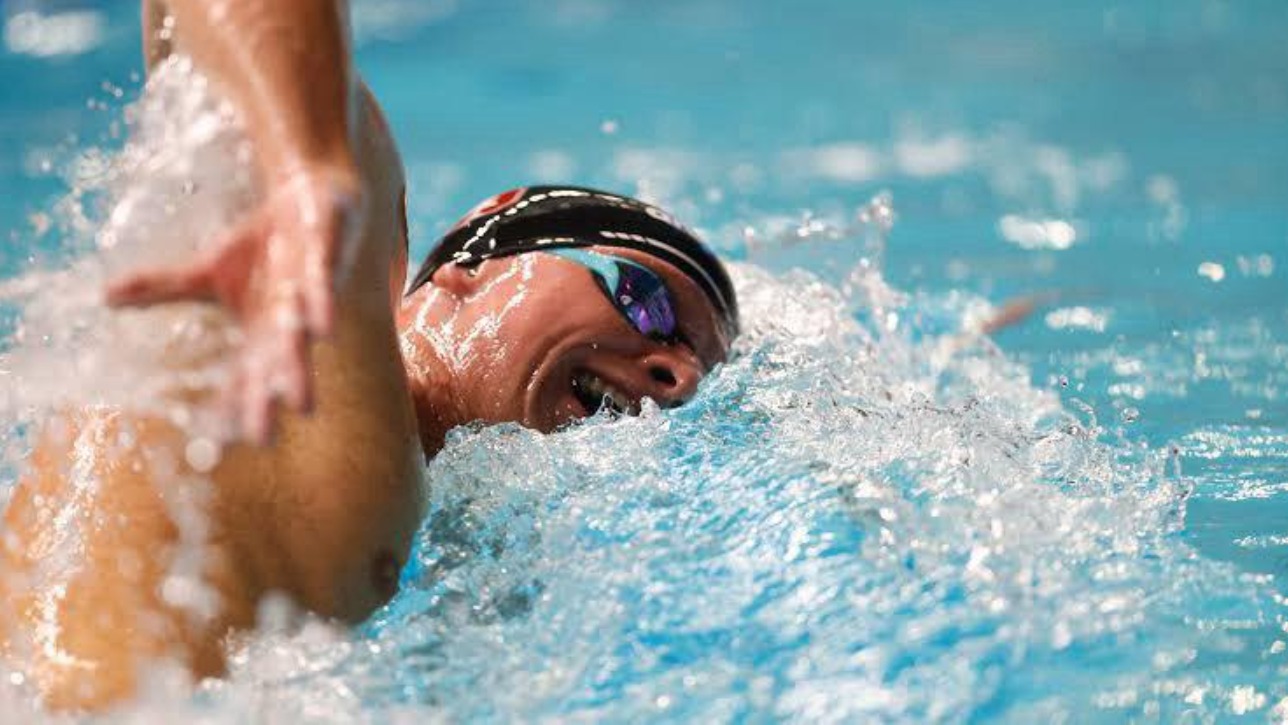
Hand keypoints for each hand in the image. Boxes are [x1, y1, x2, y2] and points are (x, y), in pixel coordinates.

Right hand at [106, 167, 366, 443]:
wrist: (311, 203)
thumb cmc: (263, 249)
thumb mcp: (208, 268)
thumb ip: (163, 287)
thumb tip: (103, 297)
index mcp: (258, 330)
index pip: (243, 375)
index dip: (234, 405)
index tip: (222, 442)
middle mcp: (285, 321)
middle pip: (274, 366)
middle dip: (268, 400)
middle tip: (264, 439)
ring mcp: (308, 294)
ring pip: (302, 334)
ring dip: (299, 366)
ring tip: (301, 405)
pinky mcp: (325, 261)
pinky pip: (323, 285)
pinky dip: (321, 305)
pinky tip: (324, 329)